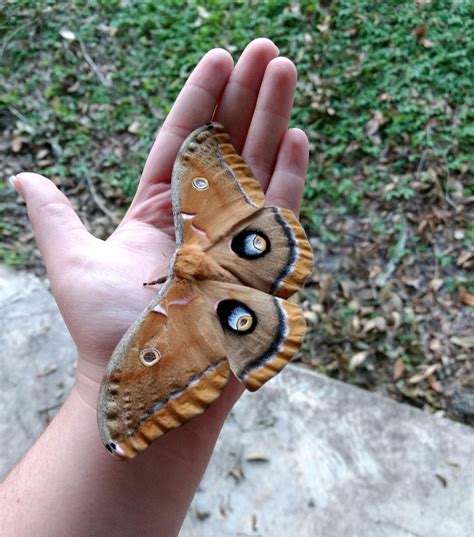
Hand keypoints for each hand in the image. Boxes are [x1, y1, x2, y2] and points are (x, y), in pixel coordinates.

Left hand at [11, 38, 307, 406]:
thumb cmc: (106, 334)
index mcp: (158, 210)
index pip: (182, 141)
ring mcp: (233, 240)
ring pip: (258, 168)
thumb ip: (56, 218)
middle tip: (263, 49)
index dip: (200, 99)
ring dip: (272, 120)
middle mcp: (199, 219)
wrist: (145, 385)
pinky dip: (288, 175)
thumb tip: (25, 176)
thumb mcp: (73, 265)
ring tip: (284, 70)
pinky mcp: (259, 266)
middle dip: (245, 95)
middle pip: (227, 145)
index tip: (217, 56)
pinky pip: (278, 215)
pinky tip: (296, 135)